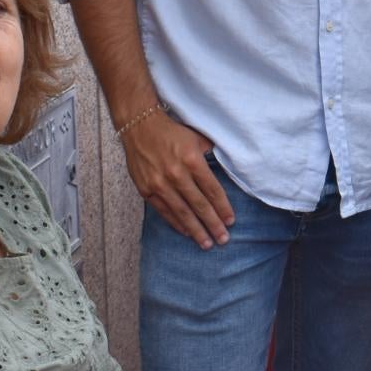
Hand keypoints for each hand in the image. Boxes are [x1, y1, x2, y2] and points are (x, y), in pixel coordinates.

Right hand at [122, 110, 233, 247]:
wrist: (139, 126)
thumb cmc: (172, 132)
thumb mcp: (197, 138)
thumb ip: (212, 154)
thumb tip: (229, 167)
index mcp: (192, 160)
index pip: (212, 190)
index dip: (223, 207)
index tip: (231, 221)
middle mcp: (176, 174)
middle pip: (199, 205)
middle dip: (213, 224)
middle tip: (223, 239)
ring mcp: (159, 183)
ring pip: (182, 212)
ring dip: (196, 230)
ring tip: (206, 243)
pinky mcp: (146, 189)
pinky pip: (164, 211)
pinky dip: (176, 223)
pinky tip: (187, 232)